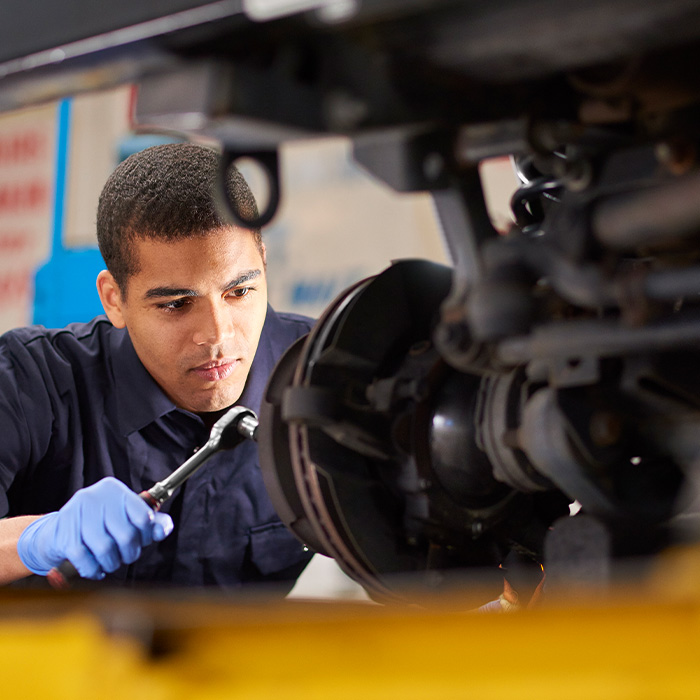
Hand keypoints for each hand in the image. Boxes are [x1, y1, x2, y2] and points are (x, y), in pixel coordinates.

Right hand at [16, 477, 173, 578]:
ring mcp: (77, 515)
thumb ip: (149, 522)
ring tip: (110, 562)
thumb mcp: (125, 517)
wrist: (57, 533)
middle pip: (126, 536)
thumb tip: (164, 529)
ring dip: (112, 564)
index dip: (147, 536)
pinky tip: (96, 569)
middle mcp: (95, 497)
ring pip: (106, 550)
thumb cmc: (100, 525)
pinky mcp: (63, 535)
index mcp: (114, 489)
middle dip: (130, 553)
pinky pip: (86, 561)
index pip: (144, 517)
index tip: (141, 541)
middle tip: (126, 555)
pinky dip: (94, 571)